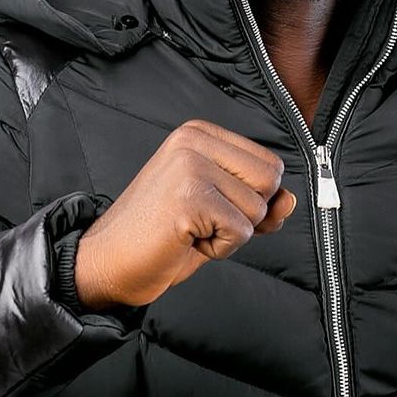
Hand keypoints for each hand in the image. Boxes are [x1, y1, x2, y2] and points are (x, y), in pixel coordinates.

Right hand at [73, 119, 297, 310]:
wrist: (105, 262)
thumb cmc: (159, 237)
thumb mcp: (217, 213)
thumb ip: (257, 202)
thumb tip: (291, 200)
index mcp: (198, 134)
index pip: (269, 164)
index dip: (251, 199)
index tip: (209, 208)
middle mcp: (193, 141)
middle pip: (270, 182)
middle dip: (246, 215)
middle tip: (200, 221)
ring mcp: (190, 167)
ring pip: (257, 210)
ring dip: (229, 234)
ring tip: (188, 230)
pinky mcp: (189, 198)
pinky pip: (240, 232)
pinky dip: (219, 249)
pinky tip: (184, 240)